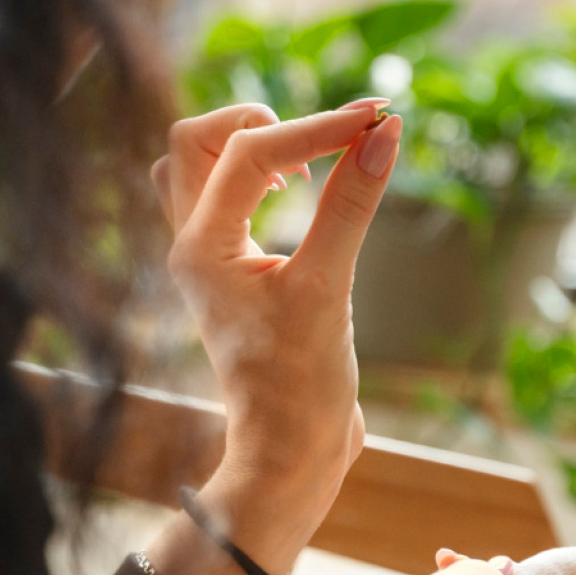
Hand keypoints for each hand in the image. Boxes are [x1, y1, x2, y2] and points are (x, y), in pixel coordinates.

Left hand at [153, 99, 401, 519]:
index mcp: (200, 248)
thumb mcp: (330, 288)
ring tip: (304, 168)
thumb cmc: (302, 385)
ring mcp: (206, 259)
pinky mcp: (230, 272)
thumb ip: (351, 205)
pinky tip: (302, 193)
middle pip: (195, 140)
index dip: (316, 128)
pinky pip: (221, 199)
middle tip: (324, 142)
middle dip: (261, 123)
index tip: (377, 120)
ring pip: (198, 166)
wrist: (290, 454)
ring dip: (249, 147)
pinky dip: (255, 179)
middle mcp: (190, 246)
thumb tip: (385, 132)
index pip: (249, 151)